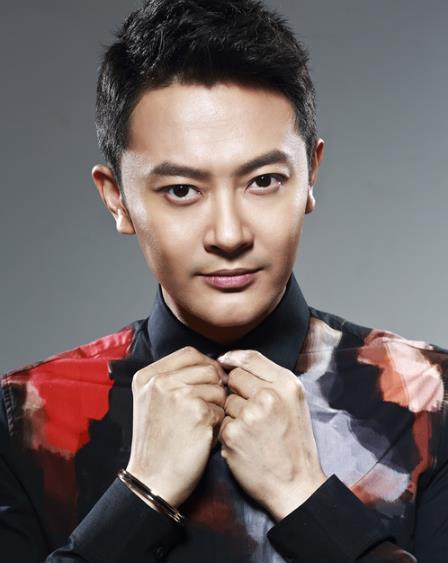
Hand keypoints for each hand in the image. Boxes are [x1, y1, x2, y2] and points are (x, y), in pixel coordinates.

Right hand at [126, 346, 226, 507]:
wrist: (152, 480)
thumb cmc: (158, 443)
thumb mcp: (151, 402)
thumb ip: (173, 379)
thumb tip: (212, 365)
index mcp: (147, 376)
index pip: (189, 353)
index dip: (206, 365)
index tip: (211, 381)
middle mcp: (160, 381)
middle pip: (207, 368)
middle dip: (215, 387)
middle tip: (207, 408)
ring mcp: (178, 395)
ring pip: (218, 387)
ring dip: (218, 405)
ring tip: (201, 423)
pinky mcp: (197, 412)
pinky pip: (221, 408)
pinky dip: (218, 423)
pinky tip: (203, 435)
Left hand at [217, 349, 326, 520]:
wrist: (296, 485)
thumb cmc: (294, 443)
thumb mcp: (294, 402)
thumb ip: (270, 379)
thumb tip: (234, 359)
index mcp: (286, 385)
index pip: (250, 358)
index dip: (235, 359)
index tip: (227, 363)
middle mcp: (268, 396)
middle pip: (235, 377)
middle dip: (237, 390)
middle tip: (251, 411)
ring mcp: (249, 415)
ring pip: (226, 400)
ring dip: (233, 413)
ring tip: (251, 431)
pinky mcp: (233, 434)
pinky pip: (222, 421)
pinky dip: (229, 432)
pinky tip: (244, 444)